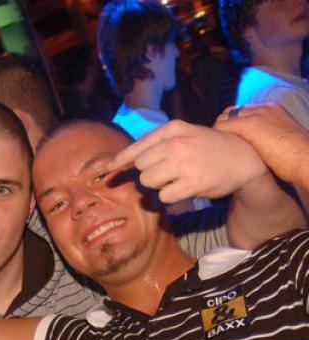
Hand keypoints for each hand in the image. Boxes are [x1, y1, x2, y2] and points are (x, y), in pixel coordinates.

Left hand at [110, 120, 266, 203]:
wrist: (244, 157)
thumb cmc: (208, 148)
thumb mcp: (184, 135)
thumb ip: (157, 144)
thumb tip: (122, 160)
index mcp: (172, 129)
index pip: (137, 147)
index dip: (120, 160)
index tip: (109, 168)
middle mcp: (175, 144)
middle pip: (141, 168)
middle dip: (149, 174)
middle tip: (168, 173)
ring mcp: (183, 163)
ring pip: (149, 182)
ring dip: (160, 185)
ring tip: (178, 179)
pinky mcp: (191, 183)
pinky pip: (164, 197)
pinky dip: (171, 197)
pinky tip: (185, 188)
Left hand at [215, 103, 308, 189]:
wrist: (306, 158)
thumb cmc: (296, 157)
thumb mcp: (279, 142)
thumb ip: (264, 139)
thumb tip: (252, 150)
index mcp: (272, 110)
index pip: (241, 111)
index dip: (231, 125)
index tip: (226, 140)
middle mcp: (263, 108)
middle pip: (230, 112)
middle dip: (221, 127)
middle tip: (216, 145)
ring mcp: (256, 115)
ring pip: (224, 118)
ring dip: (217, 133)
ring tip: (214, 149)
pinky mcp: (250, 125)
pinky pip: (222, 126)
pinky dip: (216, 137)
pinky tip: (214, 150)